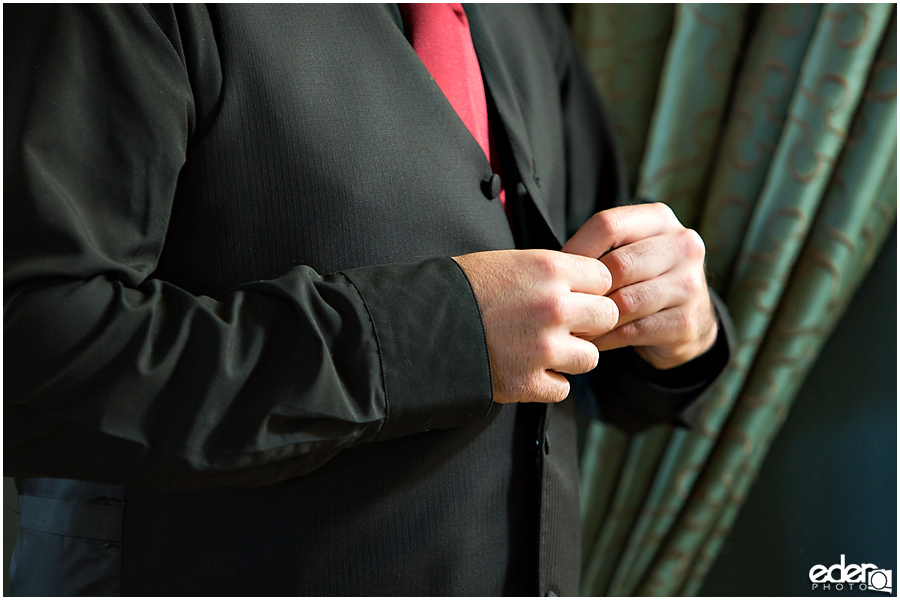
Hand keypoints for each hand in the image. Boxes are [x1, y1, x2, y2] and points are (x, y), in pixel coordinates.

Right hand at [452, 250, 618, 403]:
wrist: (419, 325)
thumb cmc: (459, 289)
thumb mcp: (507, 262)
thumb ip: (548, 272)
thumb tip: (578, 284)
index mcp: (549, 269)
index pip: (603, 277)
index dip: (589, 288)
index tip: (574, 294)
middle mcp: (554, 306)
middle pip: (606, 316)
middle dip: (589, 322)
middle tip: (564, 325)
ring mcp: (544, 347)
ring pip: (590, 357)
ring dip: (570, 357)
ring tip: (542, 350)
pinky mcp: (528, 382)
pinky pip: (562, 388)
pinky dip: (546, 383)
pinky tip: (526, 370)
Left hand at [562, 203, 716, 369]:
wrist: (687, 319)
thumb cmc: (641, 278)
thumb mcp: (627, 250)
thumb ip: (598, 248)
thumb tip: (554, 266)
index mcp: (660, 219)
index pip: (608, 224)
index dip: (576, 249)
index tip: (557, 271)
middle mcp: (682, 246)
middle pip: (619, 265)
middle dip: (588, 289)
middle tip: (564, 304)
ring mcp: (689, 285)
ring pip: (626, 301)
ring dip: (594, 317)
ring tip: (572, 324)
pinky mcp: (686, 322)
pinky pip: (633, 331)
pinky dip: (606, 337)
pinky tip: (591, 341)